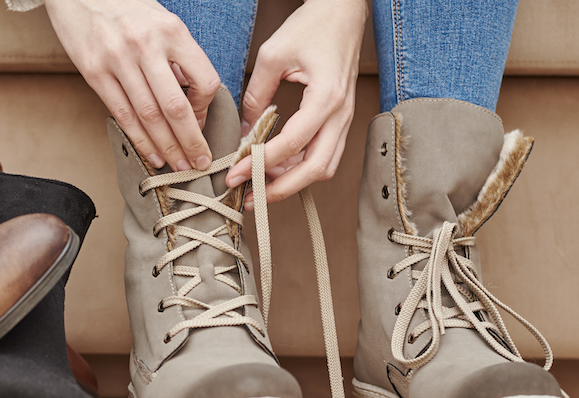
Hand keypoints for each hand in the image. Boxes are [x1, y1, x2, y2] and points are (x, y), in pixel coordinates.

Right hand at [44, 0, 219, 170]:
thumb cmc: (126, 9)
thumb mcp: (162, 23)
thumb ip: (179, 59)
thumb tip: (193, 104)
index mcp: (172, 31)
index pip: (204, 80)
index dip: (206, 109)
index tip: (202, 123)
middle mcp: (146, 44)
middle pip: (175, 107)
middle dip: (190, 142)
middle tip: (199, 164)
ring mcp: (118, 59)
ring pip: (149, 116)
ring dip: (166, 147)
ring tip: (177, 166)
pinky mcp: (94, 71)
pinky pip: (122, 114)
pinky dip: (139, 139)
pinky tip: (151, 154)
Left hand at [225, 0, 366, 209]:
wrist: (343, 12)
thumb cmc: (313, 26)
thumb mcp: (272, 55)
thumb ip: (256, 95)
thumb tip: (245, 131)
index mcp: (326, 98)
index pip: (292, 145)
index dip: (260, 165)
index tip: (235, 174)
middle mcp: (340, 114)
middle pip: (315, 170)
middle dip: (280, 190)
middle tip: (249, 198)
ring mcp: (344, 119)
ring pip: (323, 168)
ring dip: (291, 183)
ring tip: (259, 187)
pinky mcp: (340, 120)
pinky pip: (324, 155)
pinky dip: (300, 168)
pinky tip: (276, 168)